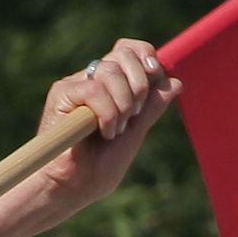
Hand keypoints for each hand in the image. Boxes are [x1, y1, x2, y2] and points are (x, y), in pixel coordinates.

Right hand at [1, 40, 176, 227]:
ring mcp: (77, 84)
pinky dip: (107, 114)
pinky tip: (103, 132)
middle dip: (139, 84)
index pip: (129, 50)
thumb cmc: (100, 167)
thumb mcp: (135, 134)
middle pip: (123, 53)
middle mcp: (93, 79)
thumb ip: (152, 108)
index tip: (156, 74)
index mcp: (112, 85)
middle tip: (134, 115)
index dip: (145, 55)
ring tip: (114, 131)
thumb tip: (175, 81)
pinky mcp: (62, 93)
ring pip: (110, 71)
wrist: (74, 187)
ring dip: (123, 105)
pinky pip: (94, 89)